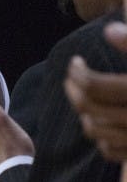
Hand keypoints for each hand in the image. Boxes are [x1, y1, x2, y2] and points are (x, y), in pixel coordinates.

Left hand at [64, 22, 126, 160]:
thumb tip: (108, 30)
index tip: (76, 61)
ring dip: (84, 112)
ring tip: (84, 95)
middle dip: (73, 89)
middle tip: (72, 75)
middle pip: (89, 107)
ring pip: (94, 131)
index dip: (79, 72)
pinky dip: (100, 137)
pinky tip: (103, 120)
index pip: (95, 85)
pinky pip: (109, 151)